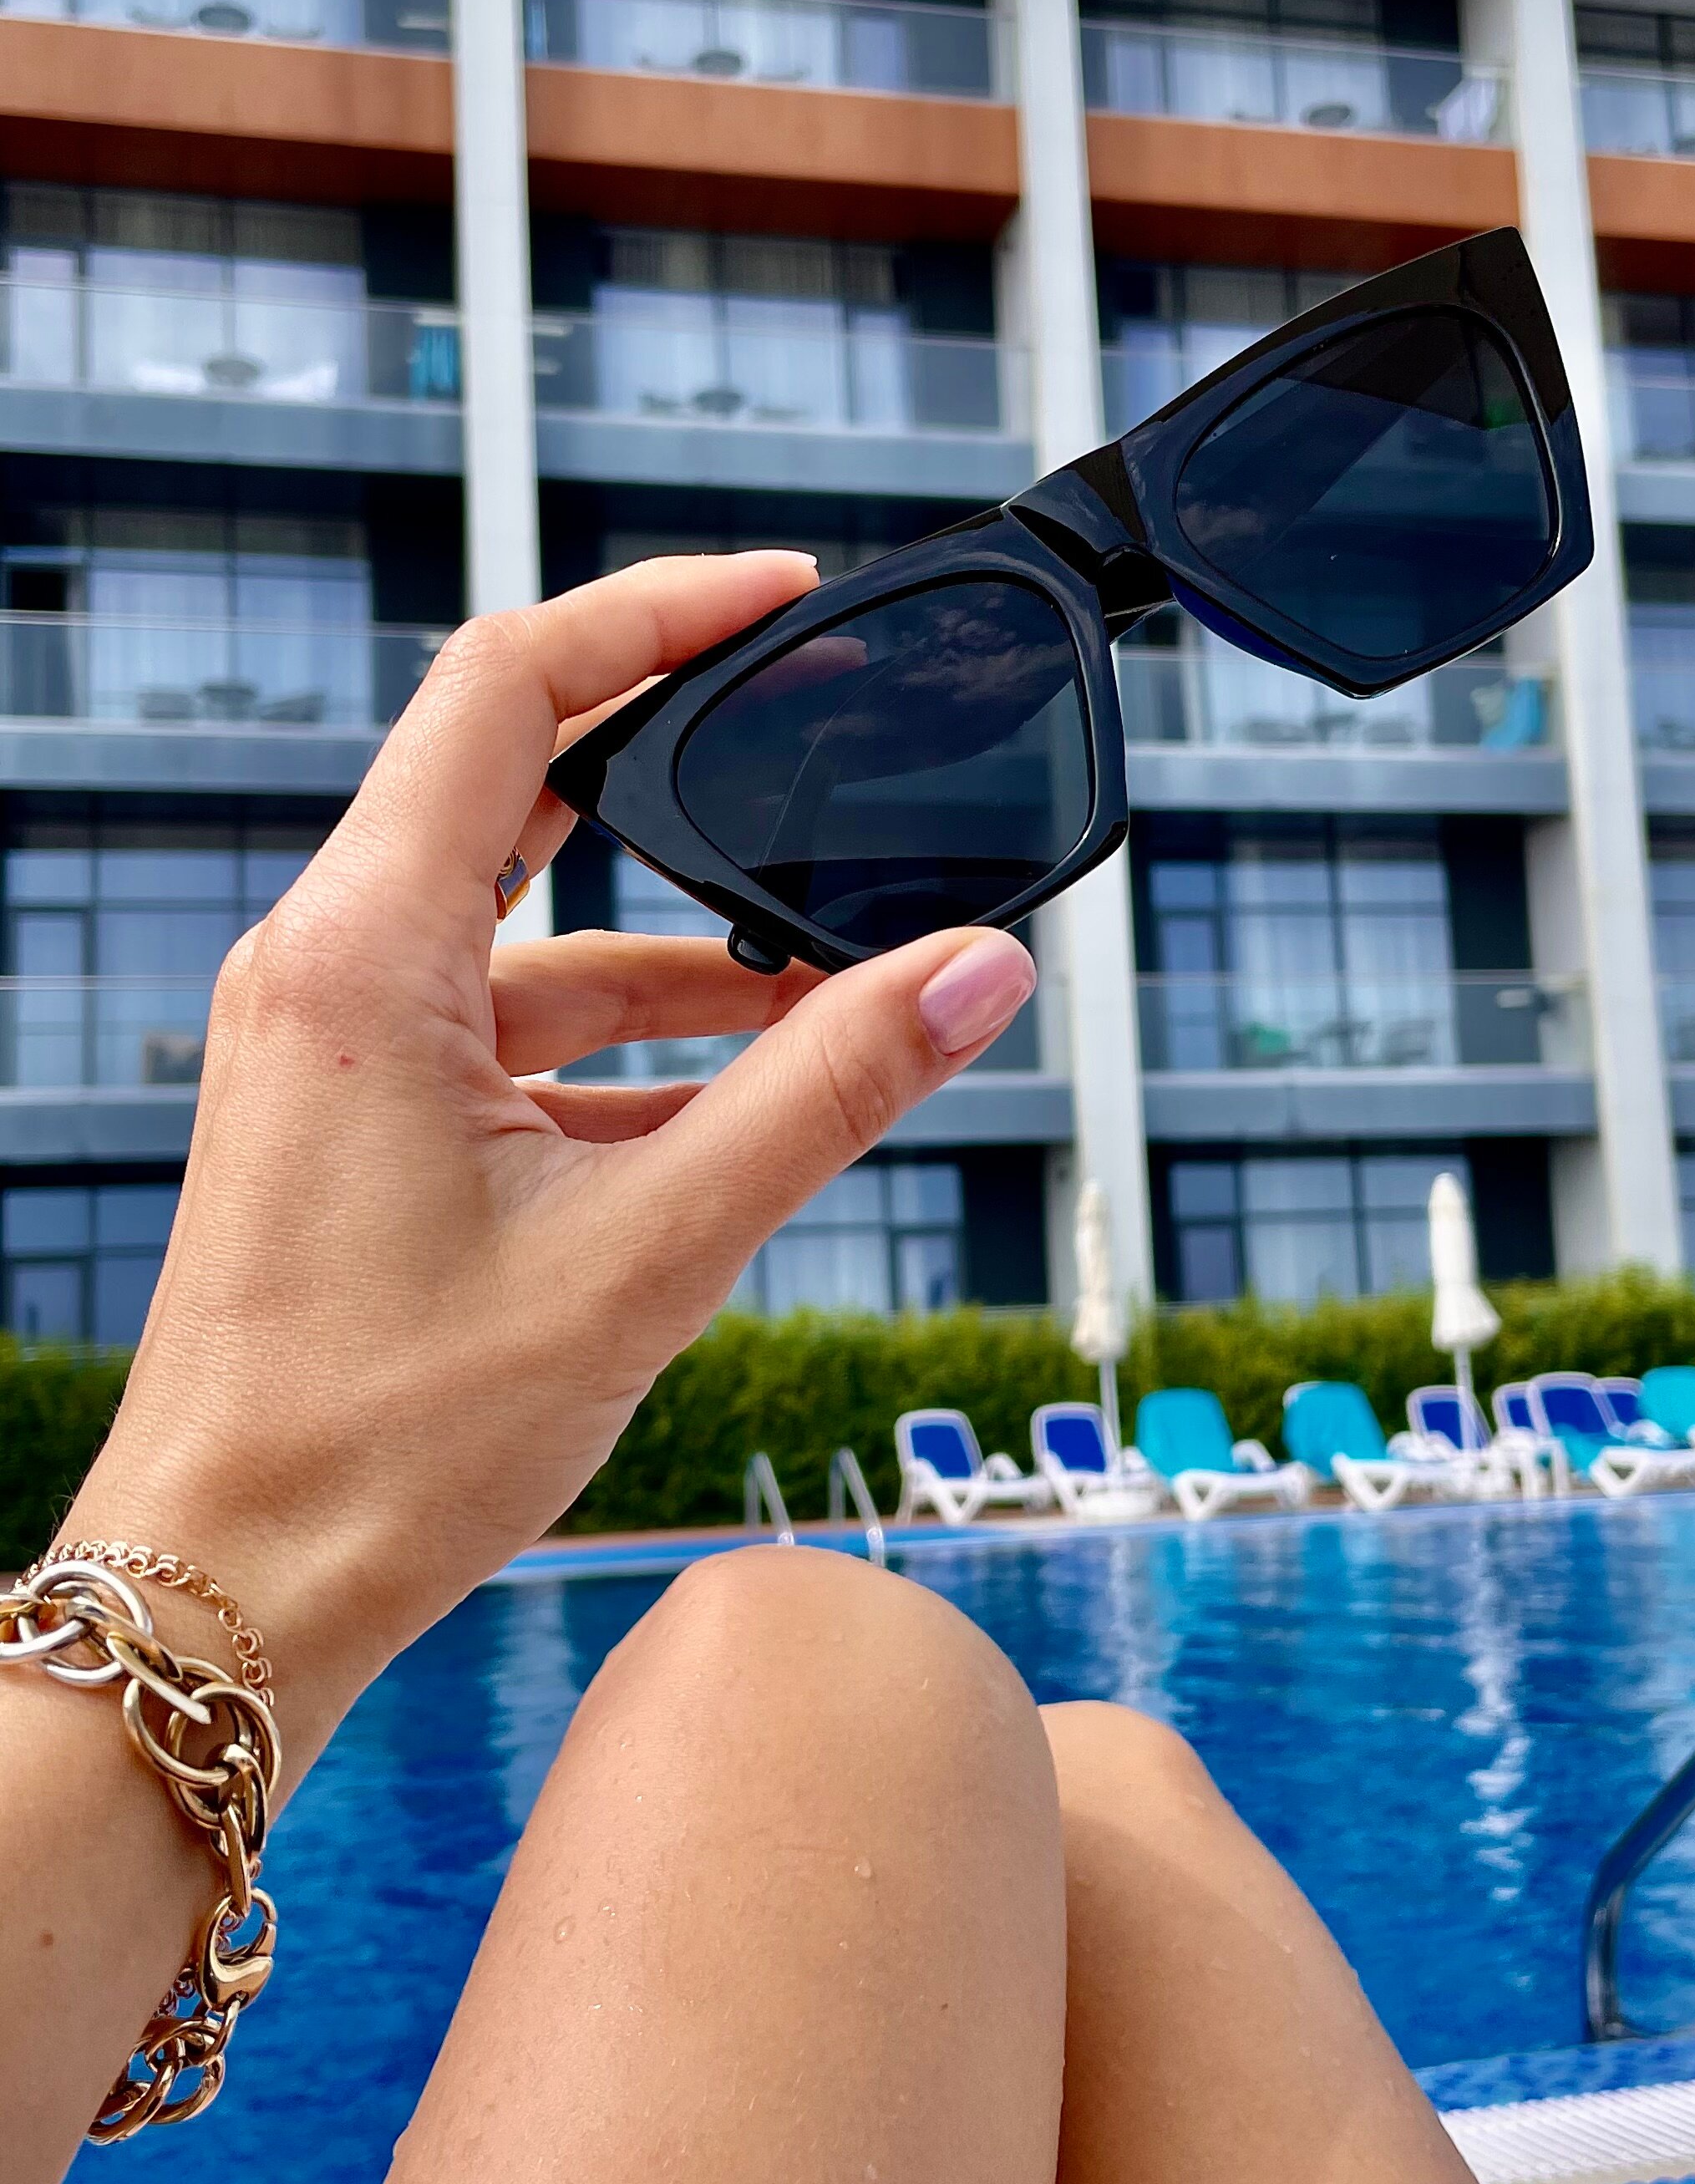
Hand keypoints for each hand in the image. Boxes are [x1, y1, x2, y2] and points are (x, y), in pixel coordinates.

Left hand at [64, 554, 1037, 1769]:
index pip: (506, 687)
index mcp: (364, 956)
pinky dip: (612, 1054)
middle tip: (818, 748)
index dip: (653, 612)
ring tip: (828, 993)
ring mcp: (326, 1049)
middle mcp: (324, 971)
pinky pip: (495, 1035)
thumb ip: (825, 1099)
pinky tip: (729, 1116)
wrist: (231, 1589)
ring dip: (669, 959)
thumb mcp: (648, 1256)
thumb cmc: (388, 1443)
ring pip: (523, 938)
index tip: (778, 594)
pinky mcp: (345, 1124)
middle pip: (514, 787)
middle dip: (677, 770)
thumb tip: (975, 974)